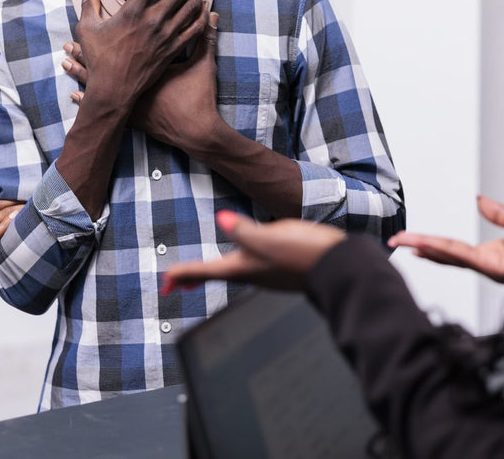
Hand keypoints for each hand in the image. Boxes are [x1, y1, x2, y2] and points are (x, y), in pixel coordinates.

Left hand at [64, 12, 221, 149]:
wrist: (196, 131)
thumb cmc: (199, 97)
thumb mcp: (204, 64)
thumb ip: (206, 37)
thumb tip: (214, 13)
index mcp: (152, 62)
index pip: (127, 41)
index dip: (109, 29)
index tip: (94, 22)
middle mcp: (138, 79)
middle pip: (108, 60)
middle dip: (87, 50)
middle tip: (68, 42)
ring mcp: (133, 99)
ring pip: (102, 82)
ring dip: (83, 71)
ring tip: (65, 60)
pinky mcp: (132, 115)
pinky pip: (104, 104)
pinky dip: (89, 99)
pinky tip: (73, 94)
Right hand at [71, 0, 209, 113]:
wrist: (114, 91)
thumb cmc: (99, 60)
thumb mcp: (87, 28)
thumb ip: (88, 2)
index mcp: (132, 13)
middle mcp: (153, 22)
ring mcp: (166, 37)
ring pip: (189, 8)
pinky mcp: (173, 50)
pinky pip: (193, 30)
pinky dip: (201, 16)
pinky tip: (205, 8)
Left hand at [161, 210, 346, 293]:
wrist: (340, 267)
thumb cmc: (305, 253)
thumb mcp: (270, 237)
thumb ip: (243, 229)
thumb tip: (222, 219)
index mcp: (243, 268)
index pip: (204, 271)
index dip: (181, 275)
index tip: (164, 283)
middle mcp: (251, 274)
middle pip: (213, 276)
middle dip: (191, 279)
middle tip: (171, 285)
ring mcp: (265, 274)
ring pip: (228, 274)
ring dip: (209, 274)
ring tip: (195, 276)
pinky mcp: (278, 269)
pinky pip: (245, 270)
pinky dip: (230, 269)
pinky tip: (237, 263)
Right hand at [387, 195, 503, 284]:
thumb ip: (498, 213)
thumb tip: (480, 201)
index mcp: (492, 255)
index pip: (454, 249)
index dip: (432, 244)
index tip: (411, 240)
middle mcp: (488, 264)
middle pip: (446, 254)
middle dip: (419, 246)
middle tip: (394, 240)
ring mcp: (492, 268)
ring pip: (451, 256)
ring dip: (425, 247)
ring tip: (403, 240)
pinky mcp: (498, 268)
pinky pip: (465, 257)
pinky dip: (444, 250)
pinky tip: (427, 245)